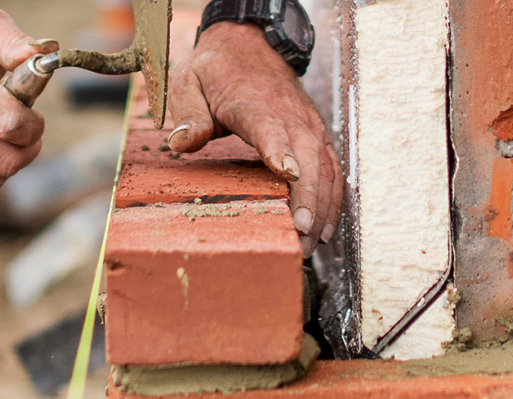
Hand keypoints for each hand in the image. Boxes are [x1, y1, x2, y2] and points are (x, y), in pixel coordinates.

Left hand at [167, 21, 342, 257]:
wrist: (249, 42)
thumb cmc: (215, 69)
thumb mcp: (188, 82)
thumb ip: (188, 115)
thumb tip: (180, 144)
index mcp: (252, 102)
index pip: (269, 126)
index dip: (280, 149)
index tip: (288, 174)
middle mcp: (288, 114)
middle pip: (307, 155)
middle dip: (307, 197)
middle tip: (299, 236)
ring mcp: (307, 124)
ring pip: (325, 167)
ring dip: (322, 206)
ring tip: (311, 243)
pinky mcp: (315, 133)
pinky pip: (332, 168)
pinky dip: (332, 198)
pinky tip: (325, 227)